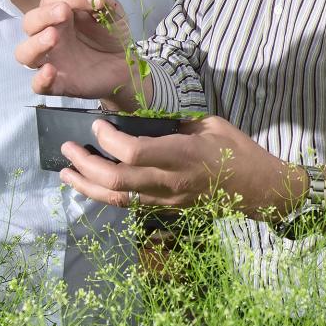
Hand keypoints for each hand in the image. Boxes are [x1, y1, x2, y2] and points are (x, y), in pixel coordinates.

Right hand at [15, 0, 141, 103]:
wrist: (125, 64)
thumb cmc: (112, 35)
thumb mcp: (111, 13)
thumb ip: (102, 3)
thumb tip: (95, 0)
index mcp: (59, 16)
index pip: (50, 0)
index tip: (93, 1)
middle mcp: (50, 36)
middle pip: (30, 23)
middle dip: (43, 16)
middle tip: (62, 12)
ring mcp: (51, 60)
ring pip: (24, 53)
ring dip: (35, 44)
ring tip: (53, 37)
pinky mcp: (58, 84)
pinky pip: (38, 85)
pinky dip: (40, 79)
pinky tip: (51, 71)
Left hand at [58, 115, 307, 219]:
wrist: (259, 189)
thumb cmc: (238, 149)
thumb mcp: (209, 124)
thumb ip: (175, 123)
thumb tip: (142, 116)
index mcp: (183, 154)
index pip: (134, 153)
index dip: (109, 139)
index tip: (97, 124)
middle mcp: (171, 181)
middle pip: (117, 180)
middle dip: (86, 165)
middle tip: (67, 148)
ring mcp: (167, 199)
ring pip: (118, 199)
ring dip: (87, 185)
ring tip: (66, 172)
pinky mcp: (167, 209)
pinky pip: (129, 204)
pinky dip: (104, 194)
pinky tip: (89, 184)